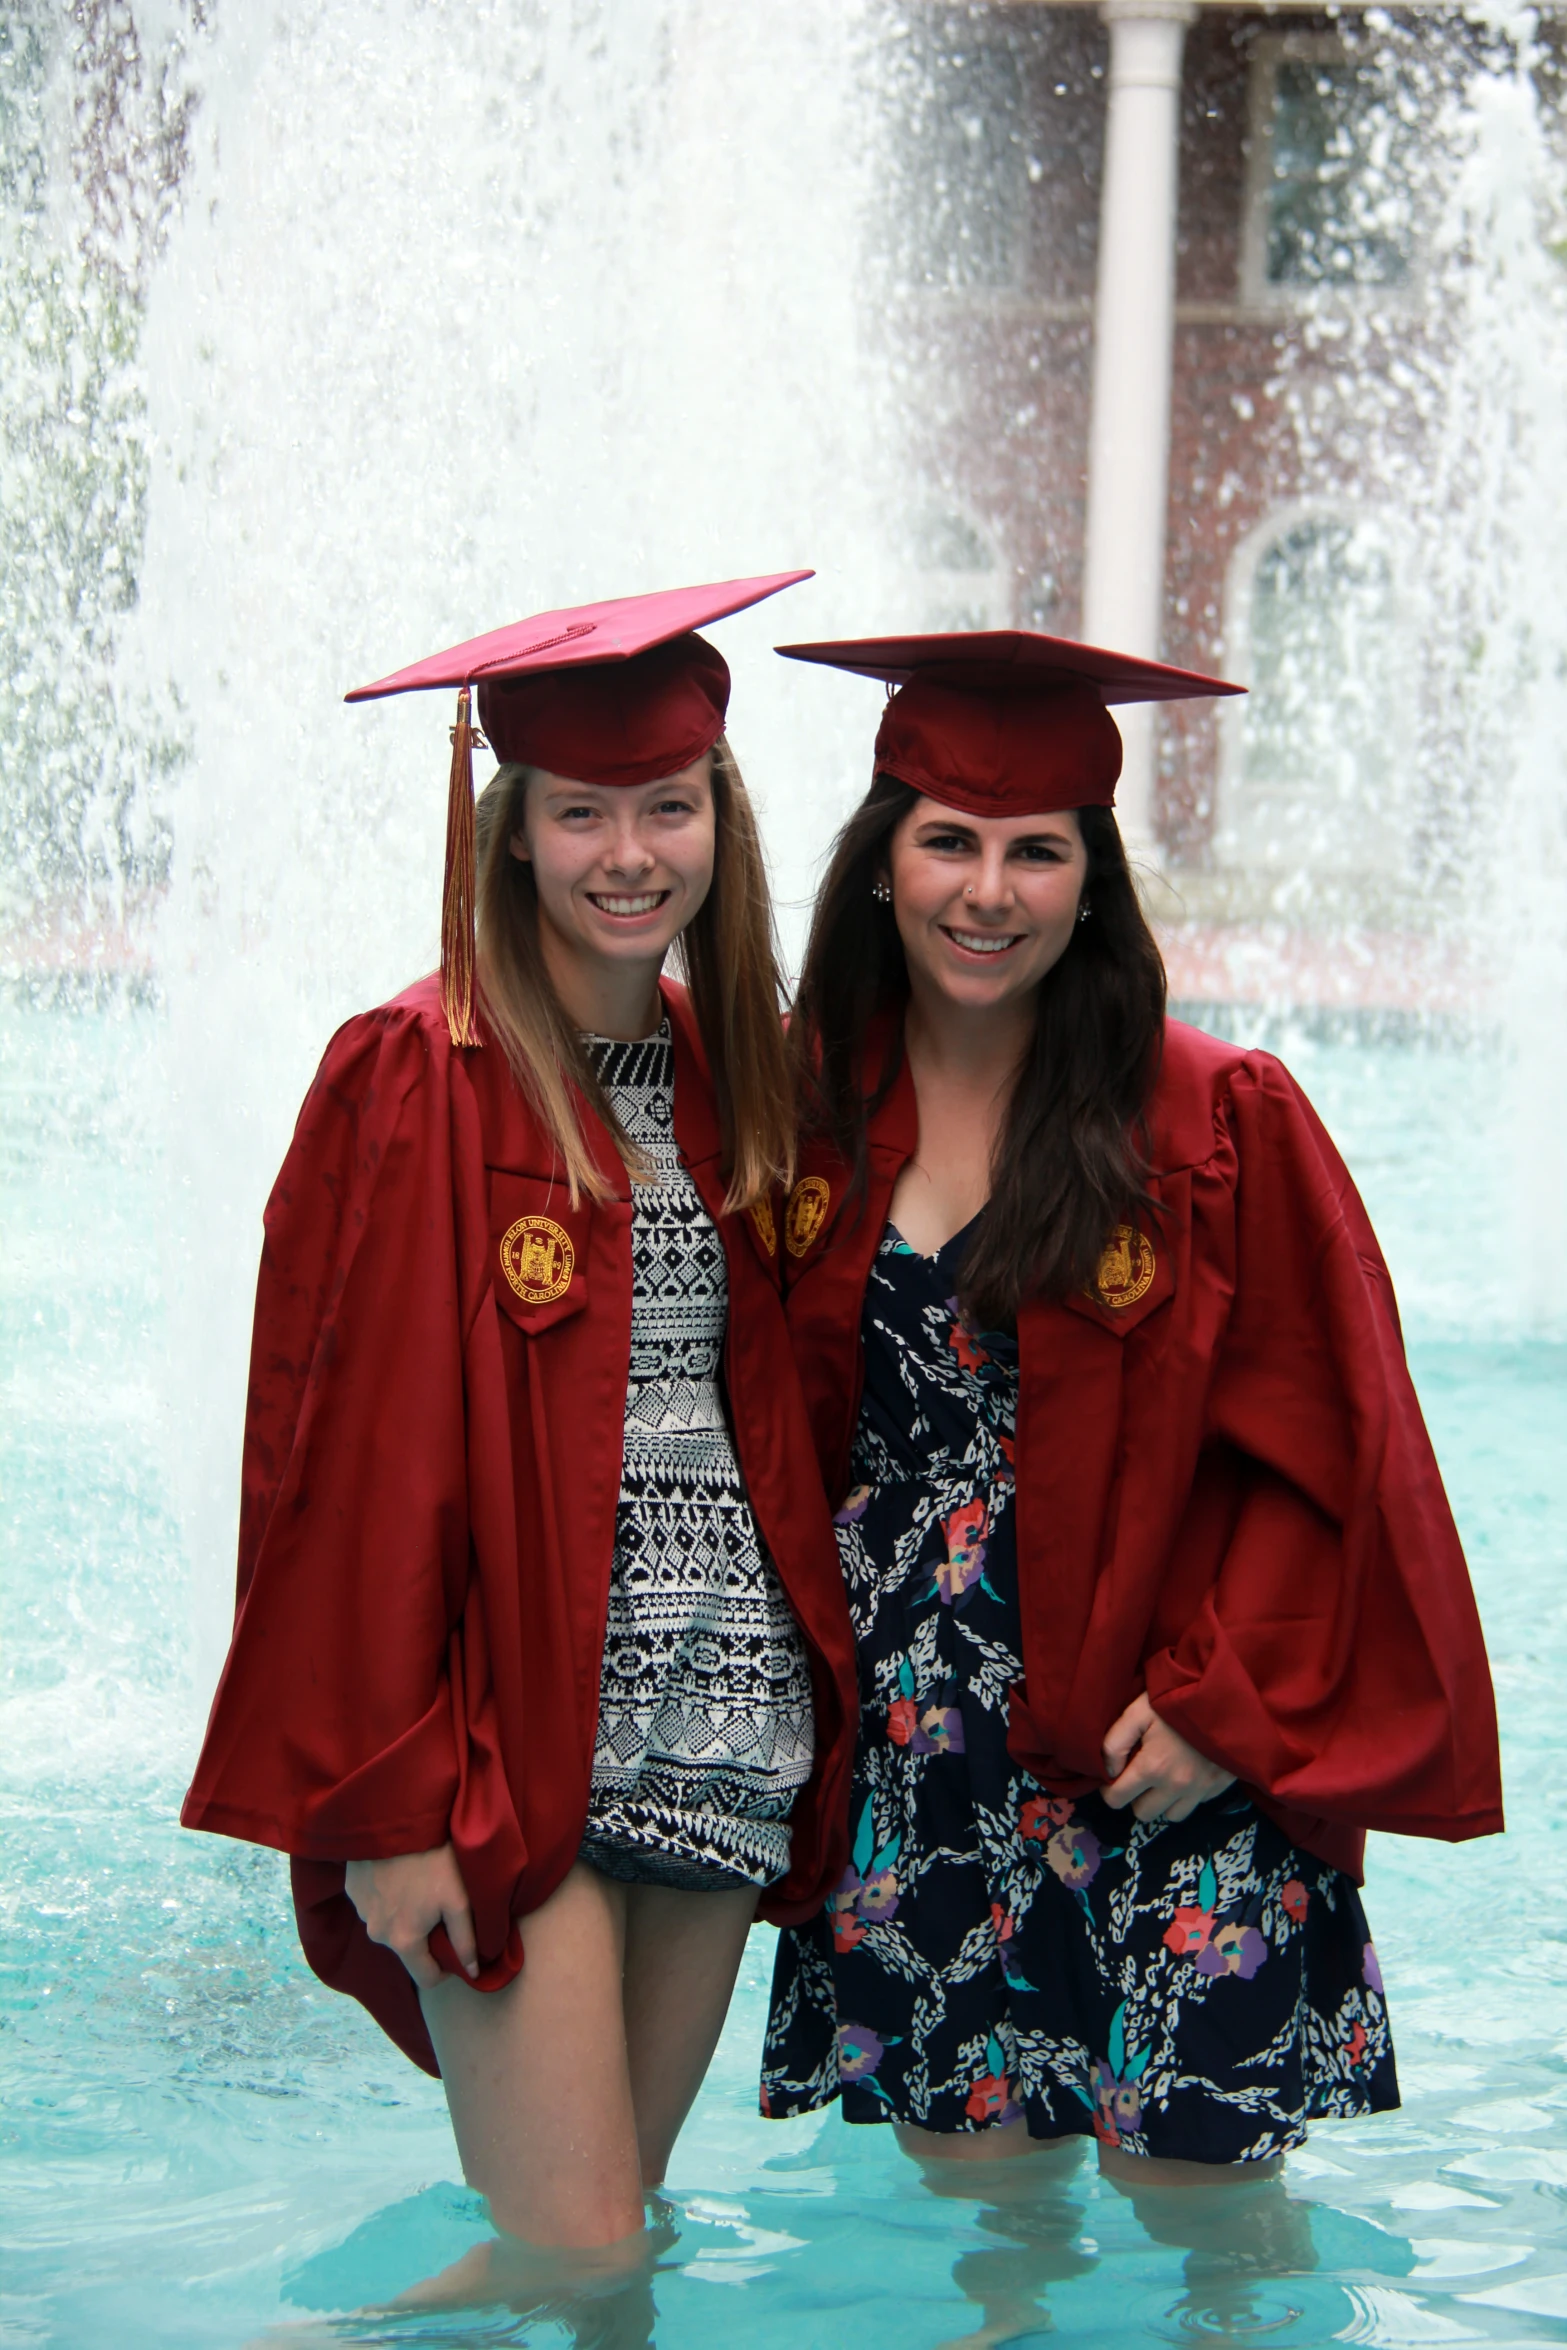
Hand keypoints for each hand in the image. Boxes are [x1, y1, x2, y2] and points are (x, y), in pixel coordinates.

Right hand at [344, 1843, 478, 1987]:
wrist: (394, 1817)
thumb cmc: (433, 1858)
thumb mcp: (459, 1899)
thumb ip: (465, 1940)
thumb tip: (472, 1971)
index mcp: (404, 1941)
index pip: (427, 1978)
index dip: (446, 1967)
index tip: (455, 1945)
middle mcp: (377, 1934)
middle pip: (408, 1949)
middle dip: (425, 1935)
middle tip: (439, 1904)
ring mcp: (361, 1912)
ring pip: (390, 1926)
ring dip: (404, 1914)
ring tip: (418, 1884)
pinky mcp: (352, 1890)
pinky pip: (374, 1905)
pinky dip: (388, 1896)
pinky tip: (400, 1873)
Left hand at [1100, 1692, 1234, 1823]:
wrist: (1222, 1696)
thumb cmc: (1175, 1700)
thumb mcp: (1136, 1712)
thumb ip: (1114, 1743)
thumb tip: (1109, 1771)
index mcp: (1152, 1768)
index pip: (1117, 1800)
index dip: (1109, 1791)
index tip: (1112, 1778)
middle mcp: (1175, 1786)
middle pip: (1144, 1813)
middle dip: (1136, 1797)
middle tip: (1138, 1775)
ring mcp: (1199, 1789)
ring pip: (1171, 1815)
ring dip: (1162, 1801)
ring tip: (1162, 1777)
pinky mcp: (1218, 1786)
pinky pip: (1196, 1804)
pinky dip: (1186, 1795)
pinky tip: (1185, 1772)